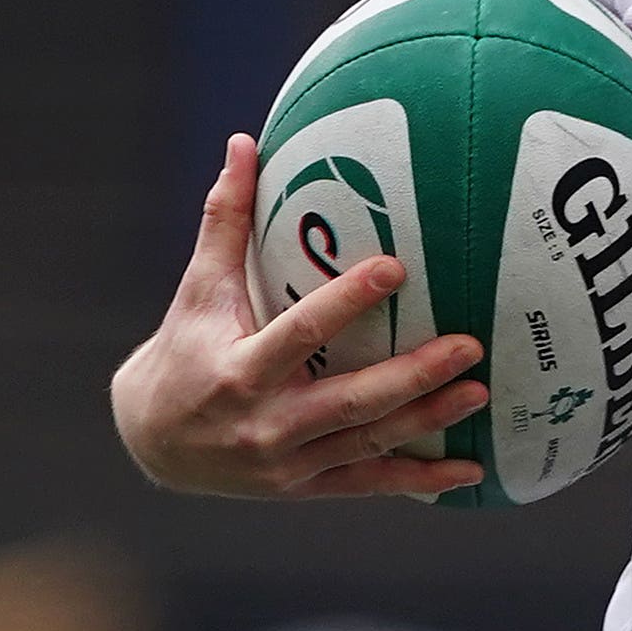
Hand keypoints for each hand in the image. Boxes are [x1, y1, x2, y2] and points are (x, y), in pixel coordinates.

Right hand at [109, 134, 489, 499]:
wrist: (151, 440)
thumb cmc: (185, 348)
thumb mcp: (199, 288)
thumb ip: (227, 220)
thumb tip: (244, 143)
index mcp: (238, 370)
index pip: (299, 331)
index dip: (347, 301)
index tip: (396, 268)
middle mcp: (263, 423)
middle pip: (349, 399)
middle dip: (413, 375)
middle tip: (469, 346)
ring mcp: (286, 463)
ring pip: (368, 442)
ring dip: (429, 421)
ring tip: (480, 393)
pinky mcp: (303, 487)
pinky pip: (369, 485)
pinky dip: (419, 481)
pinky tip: (470, 471)